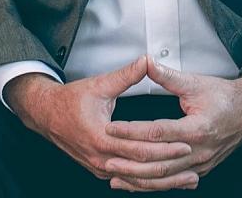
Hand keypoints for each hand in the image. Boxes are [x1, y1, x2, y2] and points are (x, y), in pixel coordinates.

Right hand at [4, 56, 193, 184]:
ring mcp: (100, 168)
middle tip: (194, 164)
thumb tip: (146, 60)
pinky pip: (128, 180)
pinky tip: (166, 181)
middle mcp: (101, 158)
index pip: (140, 147)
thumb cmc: (72, 99)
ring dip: (163, 181)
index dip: (164, 146)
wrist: (47, 115)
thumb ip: (126, 75)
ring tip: (188, 179)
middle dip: (170, 167)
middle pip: (141, 168)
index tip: (186, 143)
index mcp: (101, 137)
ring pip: (136, 180)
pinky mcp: (102, 170)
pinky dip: (148, 182)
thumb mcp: (100, 84)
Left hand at [103, 59, 241, 191]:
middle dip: (130, 162)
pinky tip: (136, 184)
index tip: (110, 128)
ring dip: (138, 180)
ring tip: (114, 177)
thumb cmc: (223, 96)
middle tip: (106, 158)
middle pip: (159, 162)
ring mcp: (200, 164)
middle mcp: (199, 150)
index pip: (157, 132)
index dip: (131, 130)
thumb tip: (146, 62)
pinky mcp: (200, 170)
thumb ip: (167, 76)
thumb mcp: (195, 83)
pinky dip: (152, 185)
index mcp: (197, 127)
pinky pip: (173, 182)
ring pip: (164, 178)